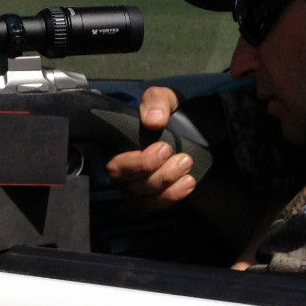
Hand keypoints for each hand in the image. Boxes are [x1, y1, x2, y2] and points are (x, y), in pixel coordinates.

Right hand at [105, 86, 199, 211]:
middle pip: (121, 177)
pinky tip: (188, 182)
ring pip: (138, 194)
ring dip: (165, 180)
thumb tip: (153, 120)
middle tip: (179, 155)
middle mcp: (118, 167)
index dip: (133, 160)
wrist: (197, 138)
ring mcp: (131, 186)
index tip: (163, 147)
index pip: (109, 156)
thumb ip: (157, 101)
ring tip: (187, 164)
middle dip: (150, 168)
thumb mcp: (168, 99)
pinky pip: (151, 206)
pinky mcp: (147, 200)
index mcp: (115, 142)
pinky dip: (171, 196)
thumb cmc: (172, 116)